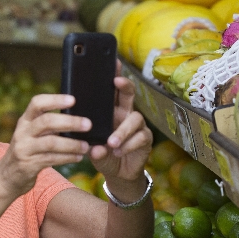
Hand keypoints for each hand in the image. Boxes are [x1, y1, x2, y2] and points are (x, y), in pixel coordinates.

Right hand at [0, 93, 90, 196]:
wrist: (8, 176)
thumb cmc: (29, 151)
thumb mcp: (32, 135)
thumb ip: (49, 126)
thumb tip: (79, 119)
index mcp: (25, 120)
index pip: (37, 103)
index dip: (55, 100)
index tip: (73, 100)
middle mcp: (23, 132)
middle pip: (46, 121)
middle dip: (70, 122)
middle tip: (88, 124)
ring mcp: (24, 149)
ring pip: (51, 143)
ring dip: (71, 144)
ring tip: (85, 146)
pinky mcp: (28, 165)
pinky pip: (51, 159)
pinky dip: (67, 157)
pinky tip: (78, 157)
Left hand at [90, 64, 152, 184]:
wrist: (118, 173)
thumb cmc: (103, 155)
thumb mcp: (93, 149)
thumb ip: (93, 148)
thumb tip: (96, 149)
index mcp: (110, 111)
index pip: (112, 91)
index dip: (114, 76)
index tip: (113, 64)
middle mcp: (125, 114)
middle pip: (128, 94)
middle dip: (125, 85)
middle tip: (118, 81)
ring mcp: (137, 125)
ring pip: (135, 118)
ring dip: (123, 130)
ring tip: (111, 143)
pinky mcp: (146, 138)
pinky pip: (140, 137)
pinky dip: (129, 144)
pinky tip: (119, 152)